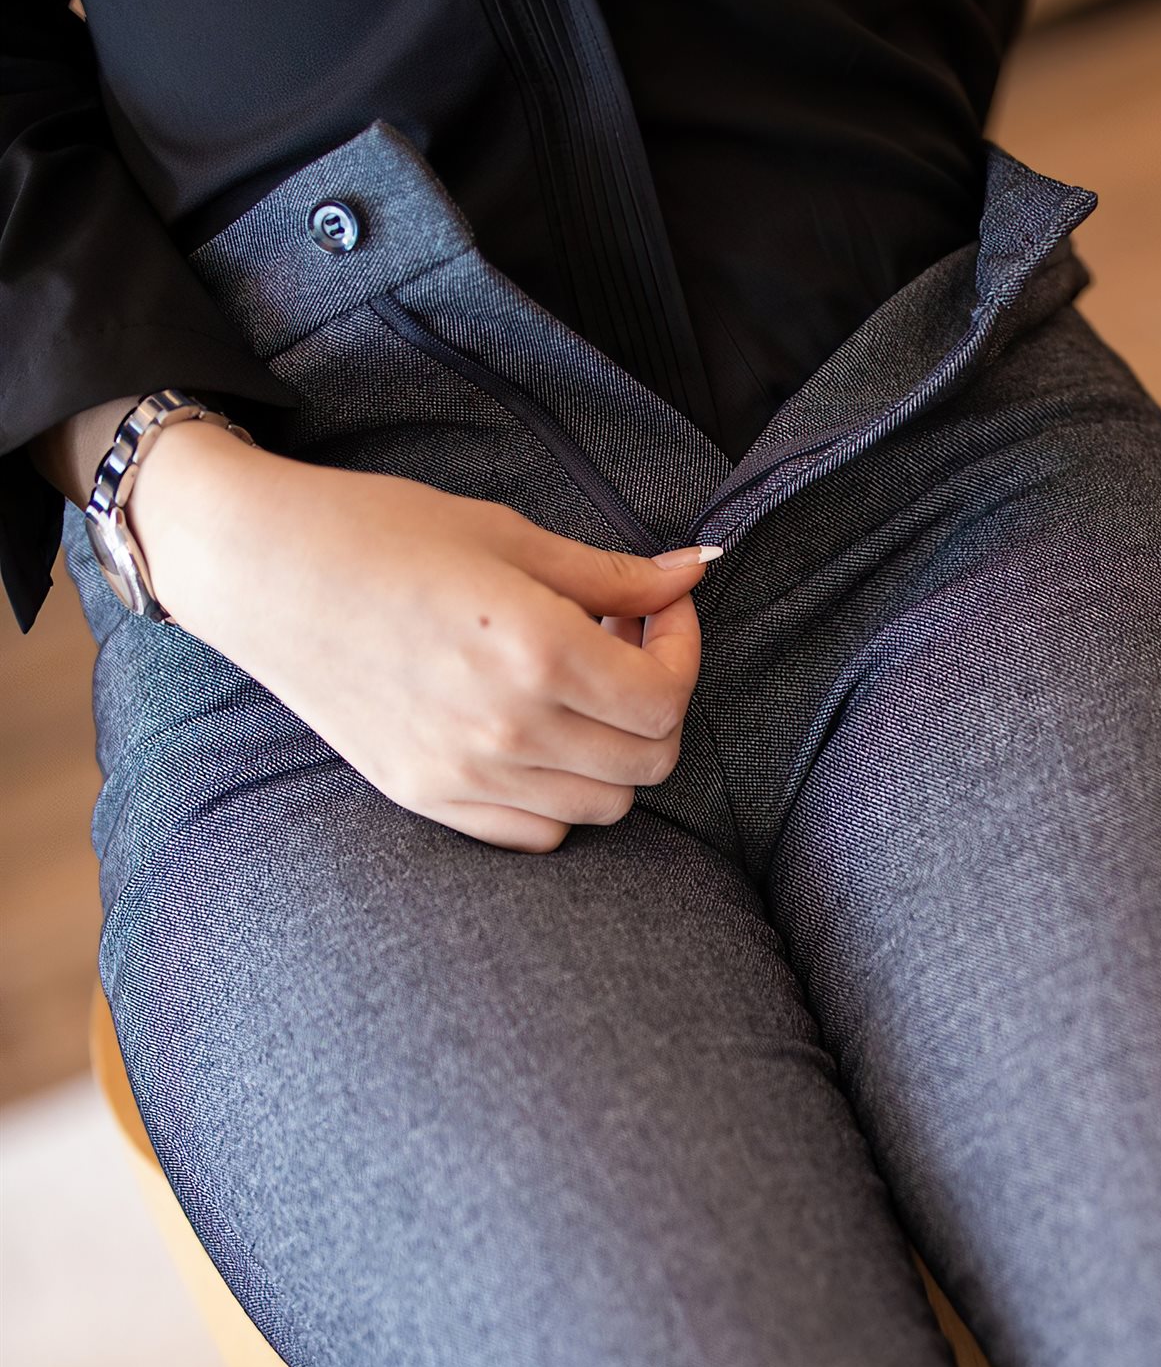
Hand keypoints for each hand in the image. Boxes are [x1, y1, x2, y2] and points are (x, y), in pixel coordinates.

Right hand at [127, 422, 716, 851]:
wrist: (260, 570)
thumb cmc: (378, 533)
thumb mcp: (506, 535)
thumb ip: (611, 573)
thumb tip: (693, 572)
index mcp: (536, 652)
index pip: (667, 699)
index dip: (684, 652)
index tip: (660, 612)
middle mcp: (508, 729)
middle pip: (650, 762)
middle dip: (659, 702)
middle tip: (625, 645)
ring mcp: (466, 775)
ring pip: (604, 807)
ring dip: (615, 751)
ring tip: (577, 688)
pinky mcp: (429, 798)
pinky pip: (538, 833)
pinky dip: (560, 796)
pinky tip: (536, 734)